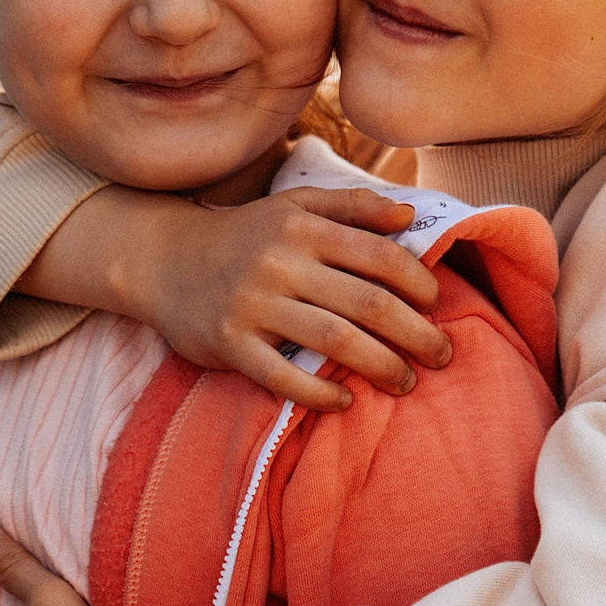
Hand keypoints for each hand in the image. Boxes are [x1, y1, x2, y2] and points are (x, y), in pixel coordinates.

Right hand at [134, 186, 452, 410]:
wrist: (163, 258)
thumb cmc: (245, 235)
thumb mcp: (295, 206)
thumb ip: (353, 207)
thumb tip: (410, 216)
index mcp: (303, 227)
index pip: (380, 256)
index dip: (419, 284)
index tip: (436, 305)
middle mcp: (280, 263)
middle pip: (368, 304)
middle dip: (416, 334)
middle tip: (442, 354)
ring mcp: (253, 305)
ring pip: (335, 342)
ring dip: (382, 366)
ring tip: (405, 381)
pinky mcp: (228, 343)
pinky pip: (283, 376)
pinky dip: (320, 393)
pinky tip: (346, 399)